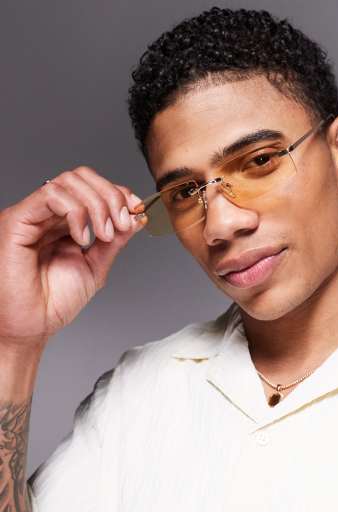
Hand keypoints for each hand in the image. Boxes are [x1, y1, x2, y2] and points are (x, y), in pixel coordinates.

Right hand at [0, 166, 147, 346]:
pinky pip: (50, 195)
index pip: (92, 187)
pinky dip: (75, 212)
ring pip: (67, 182)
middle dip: (110, 196)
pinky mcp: (18, 220)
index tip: (135, 212)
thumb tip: (135, 217)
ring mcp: (32, 215)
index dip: (117, 193)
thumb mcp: (95, 266)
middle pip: (81, 177)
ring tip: (103, 236)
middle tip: (120, 225)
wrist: (33, 325)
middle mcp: (47, 214)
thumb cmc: (55, 302)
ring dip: (96, 205)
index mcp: (64, 222)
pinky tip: (82, 238)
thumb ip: (114, 241)